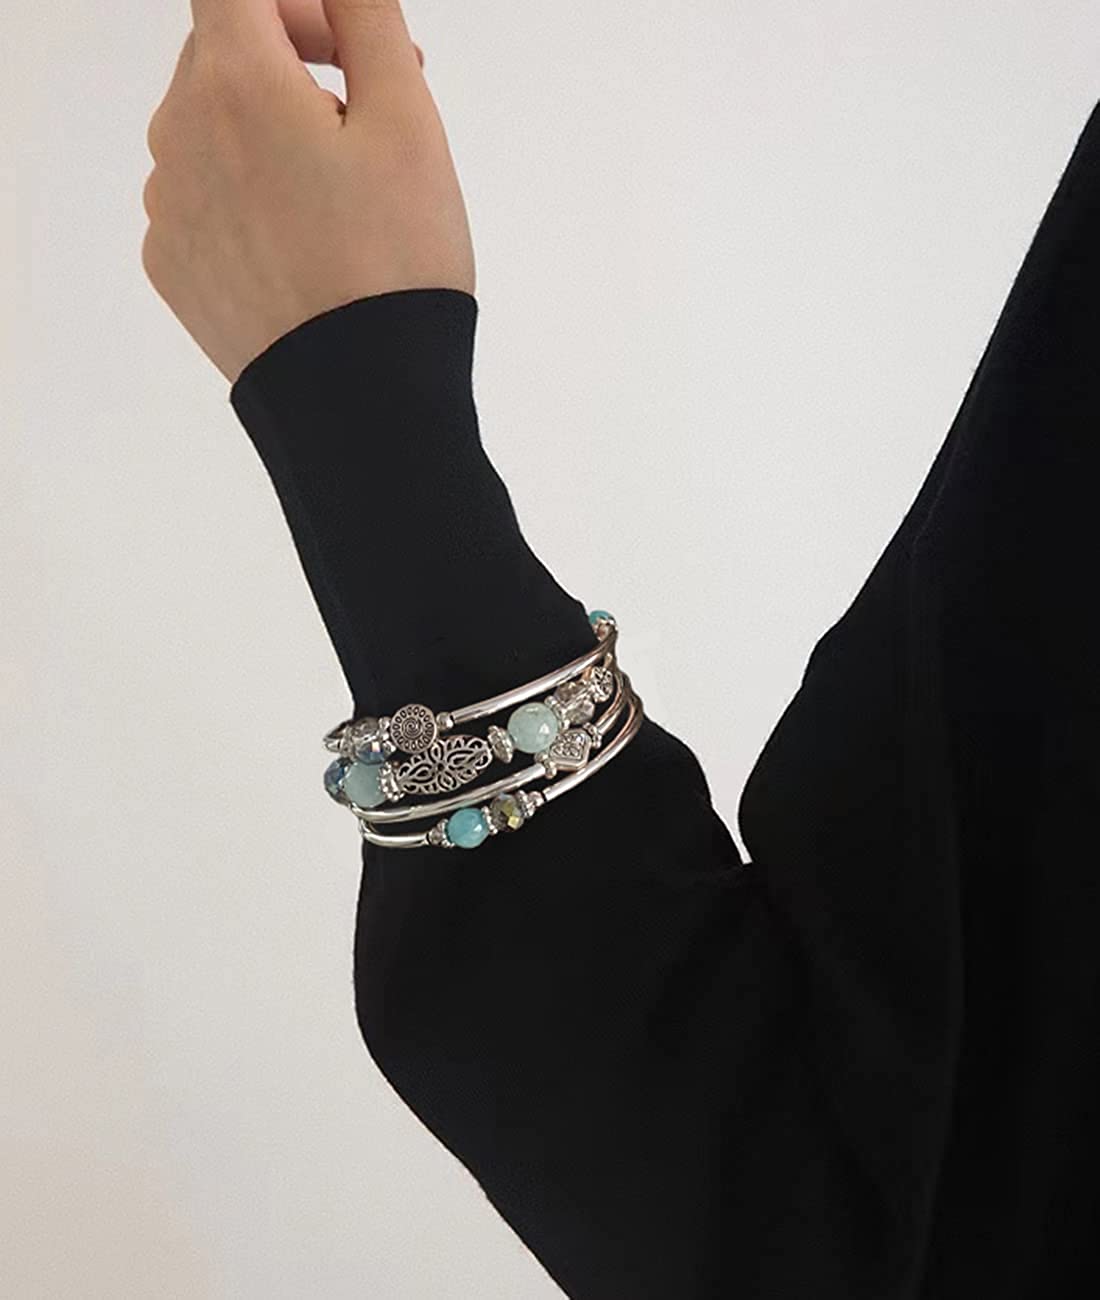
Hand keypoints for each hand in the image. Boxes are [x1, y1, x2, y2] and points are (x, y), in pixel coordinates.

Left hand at [142, 0, 474, 383]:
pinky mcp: (173, 265)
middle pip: (223, 53)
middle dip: (296, 64)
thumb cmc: (394, 266)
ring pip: (213, 129)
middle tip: (374, 116)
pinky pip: (204, 199)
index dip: (296, 1)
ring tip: (341, 198)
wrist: (360, 401)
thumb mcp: (409, 121)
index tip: (346, 43)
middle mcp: (179, 134)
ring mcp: (169, 205)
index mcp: (237, 83)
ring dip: (270, 134)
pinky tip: (304, 244)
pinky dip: (247, 198)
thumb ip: (366, 19)